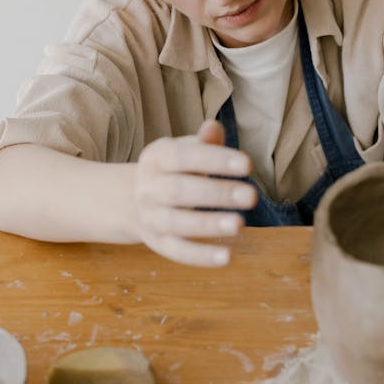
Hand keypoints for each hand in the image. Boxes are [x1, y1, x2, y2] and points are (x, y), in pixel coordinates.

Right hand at [132, 120, 255, 267]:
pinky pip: (177, 251)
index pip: (184, 156)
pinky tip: (227, 256)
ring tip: (239, 224)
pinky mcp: (157, 243)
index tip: (247, 164)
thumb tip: (213, 127)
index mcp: (156, 158)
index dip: (215, 160)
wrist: (132, 199)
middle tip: (251, 196)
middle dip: (216, 193)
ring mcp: (150, 217)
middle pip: (179, 191)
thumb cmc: (173, 170)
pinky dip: (200, 256)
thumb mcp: (184, 151)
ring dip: (207, 224)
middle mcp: (148, 187)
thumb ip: (204, 143)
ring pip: (176, 223)